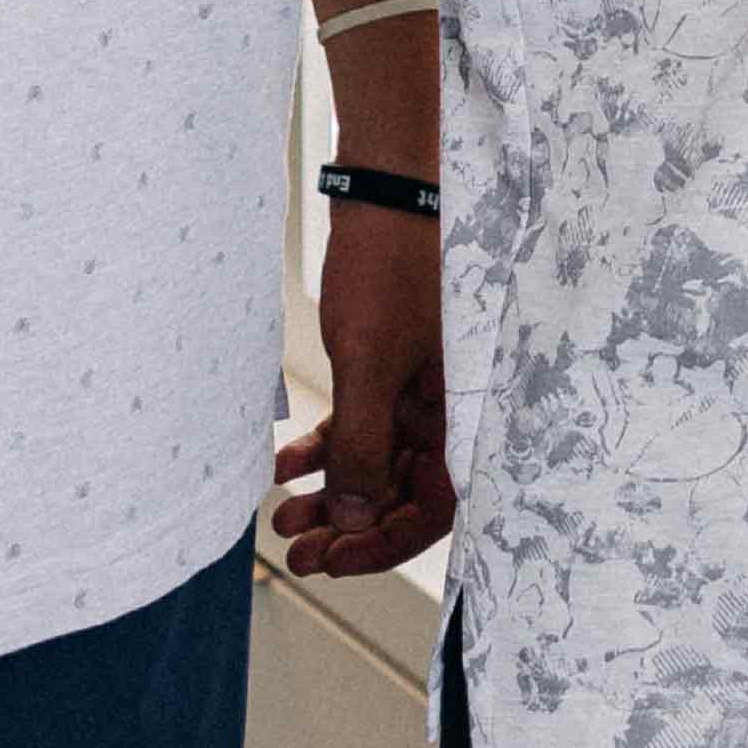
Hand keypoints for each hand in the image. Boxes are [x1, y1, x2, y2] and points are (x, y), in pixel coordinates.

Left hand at [274, 201, 452, 578]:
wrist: (385, 186)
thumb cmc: (391, 266)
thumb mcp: (370, 364)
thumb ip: (364, 446)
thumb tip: (355, 519)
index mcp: (463, 414)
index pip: (433, 508)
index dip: (382, 542)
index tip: (331, 561)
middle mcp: (448, 410)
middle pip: (401, 492)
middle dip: (348, 525)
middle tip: (297, 551)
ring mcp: (419, 389)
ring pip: (376, 462)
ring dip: (331, 491)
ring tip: (284, 519)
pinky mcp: (392, 366)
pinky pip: (362, 424)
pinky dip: (326, 446)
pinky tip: (286, 463)